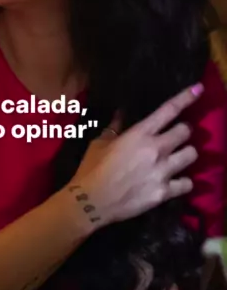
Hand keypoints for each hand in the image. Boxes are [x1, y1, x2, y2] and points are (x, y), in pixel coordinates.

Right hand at [69, 82, 202, 226]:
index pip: (168, 110)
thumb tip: (121, 112)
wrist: (92, 200)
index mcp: (140, 134)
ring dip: (186, 154)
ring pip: (191, 155)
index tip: (198, 88)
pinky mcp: (164, 192)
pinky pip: (187, 183)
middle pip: (185, 131)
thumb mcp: (100, 142)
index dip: (186, 97)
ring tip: (179, 157)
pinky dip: (184, 181)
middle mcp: (156, 149)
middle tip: (176, 136)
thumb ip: (115, 126)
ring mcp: (162, 171)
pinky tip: (177, 181)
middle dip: (183, 131)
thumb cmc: (92, 168)